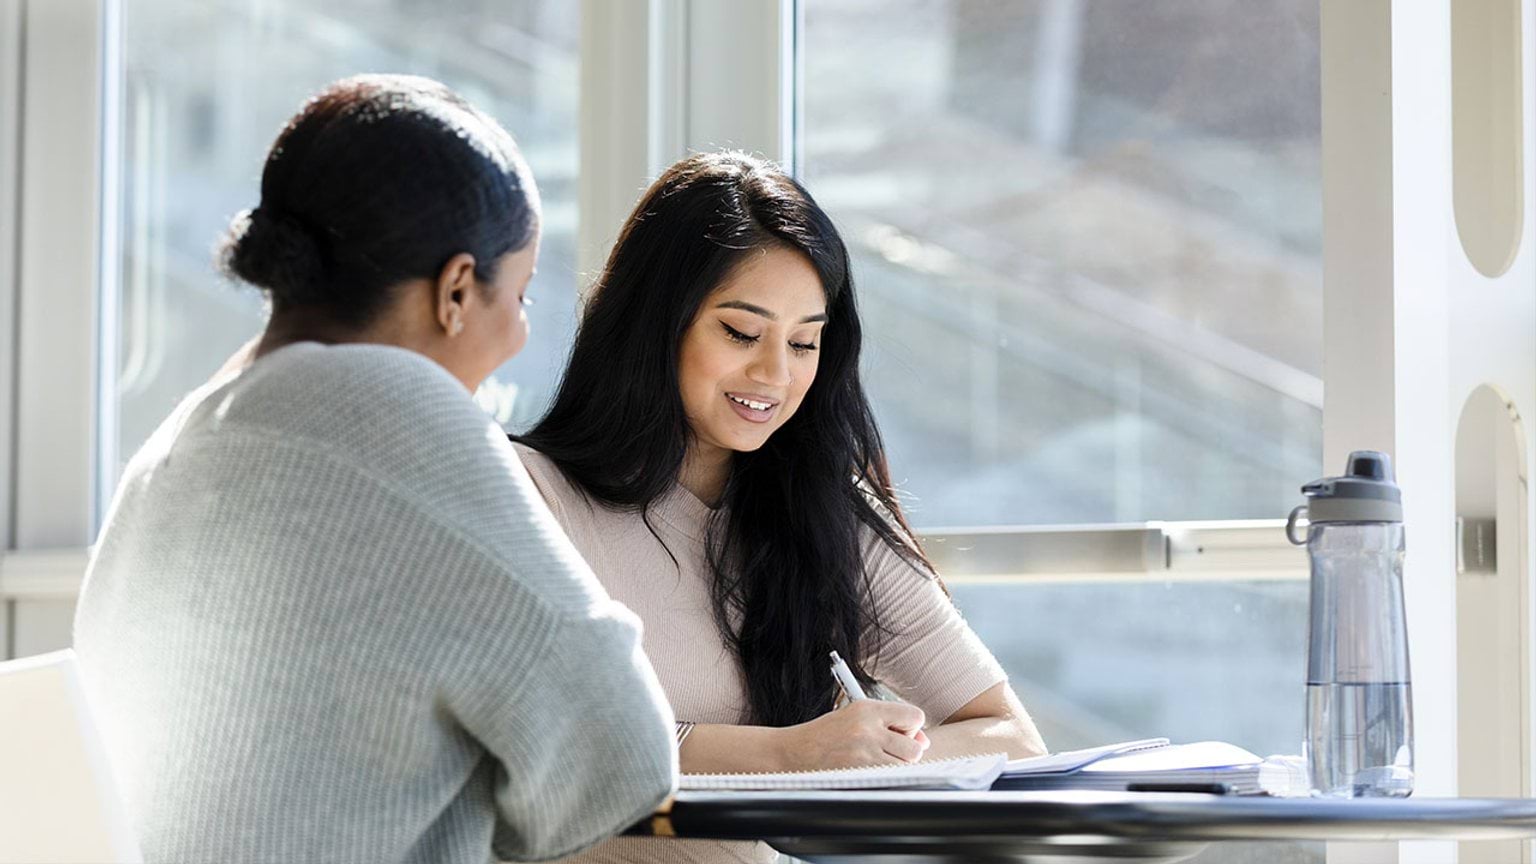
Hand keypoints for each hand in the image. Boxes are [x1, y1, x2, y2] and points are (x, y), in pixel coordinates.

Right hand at [778, 700, 929, 770]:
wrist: (791, 753)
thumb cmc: (824, 736)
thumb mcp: (854, 717)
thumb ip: (888, 724)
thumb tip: (923, 741)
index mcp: (867, 709)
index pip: (915, 716)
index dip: (912, 728)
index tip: (900, 734)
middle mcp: (868, 728)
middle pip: (915, 746)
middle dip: (906, 751)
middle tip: (886, 751)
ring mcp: (864, 753)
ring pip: (905, 765)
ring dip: (896, 766)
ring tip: (874, 762)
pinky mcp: (859, 774)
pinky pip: (890, 779)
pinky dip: (885, 778)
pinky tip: (867, 771)